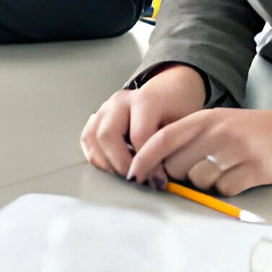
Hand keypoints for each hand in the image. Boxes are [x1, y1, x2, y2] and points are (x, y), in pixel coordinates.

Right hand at [80, 64, 206, 177]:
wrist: (171, 90)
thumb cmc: (178, 109)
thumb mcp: (184, 126)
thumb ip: (171, 149)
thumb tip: (158, 181)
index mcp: (145, 99)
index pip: (138, 137)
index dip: (147, 164)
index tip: (157, 181)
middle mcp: (120, 101)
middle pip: (107, 135)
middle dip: (120, 164)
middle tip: (137, 180)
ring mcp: (105, 107)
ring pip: (91, 138)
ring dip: (105, 163)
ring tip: (125, 175)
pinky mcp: (97, 116)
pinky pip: (87, 139)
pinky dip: (97, 157)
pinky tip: (113, 166)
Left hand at [125, 105, 271, 195]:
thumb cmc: (248, 131)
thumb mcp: (216, 123)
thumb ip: (188, 139)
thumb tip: (156, 165)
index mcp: (204, 119)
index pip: (162, 139)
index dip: (144, 158)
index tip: (133, 175)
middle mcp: (217, 133)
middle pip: (176, 166)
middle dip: (179, 175)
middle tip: (197, 170)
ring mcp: (236, 152)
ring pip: (198, 181)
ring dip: (205, 183)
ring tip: (223, 170)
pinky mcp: (254, 171)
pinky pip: (224, 190)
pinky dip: (227, 189)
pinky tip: (239, 176)